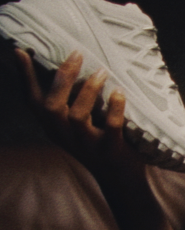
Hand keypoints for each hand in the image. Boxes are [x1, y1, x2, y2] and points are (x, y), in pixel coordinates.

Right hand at [15, 49, 146, 178]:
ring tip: (102, 71)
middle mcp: (65, 137)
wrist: (119, 178)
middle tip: (77, 54)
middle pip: (52, 107)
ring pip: (76, 116)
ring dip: (88, 90)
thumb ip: (70, 102)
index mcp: (54, 128)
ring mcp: (87, 145)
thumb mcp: (77, 125)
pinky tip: (118, 92)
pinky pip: (110, 127)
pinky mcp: (110, 150)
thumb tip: (69, 68)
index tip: (20, 51)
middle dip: (62, 78)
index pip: (33, 102)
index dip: (25, 77)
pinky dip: (114, 108)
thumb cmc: (98, 141)